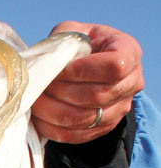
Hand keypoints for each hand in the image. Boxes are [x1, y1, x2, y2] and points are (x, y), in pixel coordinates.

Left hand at [31, 22, 142, 143]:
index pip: (114, 66)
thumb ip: (63, 42)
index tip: (58, 68)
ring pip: (84, 119)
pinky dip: (51, 128)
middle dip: (61, 91)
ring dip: (52, 111)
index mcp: (129, 53)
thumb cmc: (81, 46)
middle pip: (96, 96)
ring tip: (34, 100)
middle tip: (39, 85)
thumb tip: (45, 65)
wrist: (90, 66)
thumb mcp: (75, 32)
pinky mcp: (103, 128)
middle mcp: (132, 83)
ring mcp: (119, 109)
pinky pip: (75, 136)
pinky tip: (37, 116)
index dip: (81, 70)